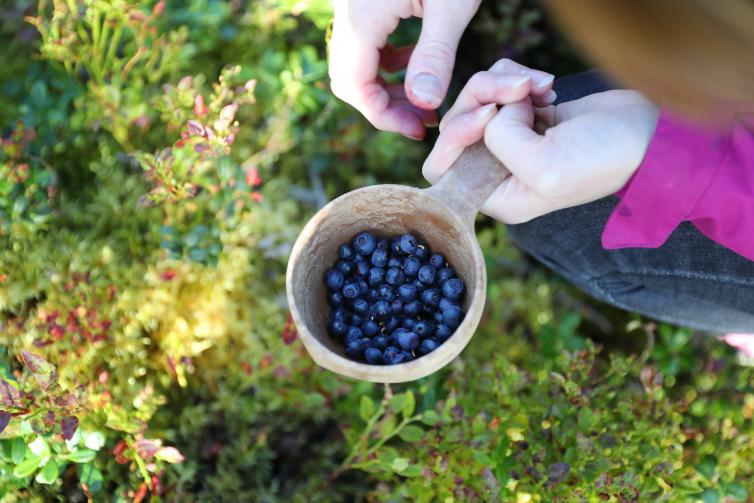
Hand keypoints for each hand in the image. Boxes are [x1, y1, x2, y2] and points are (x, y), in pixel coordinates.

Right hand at [329, 0, 481, 139]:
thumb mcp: (453, 4)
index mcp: (360, 18)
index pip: (355, 87)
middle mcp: (345, 12)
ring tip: (425, 97)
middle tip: (423, 119)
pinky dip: (386, 62)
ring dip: (385, 85)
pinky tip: (418, 60)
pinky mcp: (363, 1)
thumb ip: (436, 54)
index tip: (420, 130)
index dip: (385, 116)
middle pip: (349, 79)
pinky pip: (364, 43)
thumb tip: (423, 104)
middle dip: (384, 106)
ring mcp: (351, 5)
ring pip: (355, 63)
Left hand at [423, 65, 659, 223]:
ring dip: (503, 83)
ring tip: (538, 86)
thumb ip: (502, 143)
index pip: (440, 168)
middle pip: (456, 126)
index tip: (489, 116)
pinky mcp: (527, 115)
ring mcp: (512, 141)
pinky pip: (500, 87)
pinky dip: (517, 77)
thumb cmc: (605, 158)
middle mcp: (498, 170)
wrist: (650, 133)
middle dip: (480, 97)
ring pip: (478, 100)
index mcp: (497, 195)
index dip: (453, 136)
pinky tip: (545, 86)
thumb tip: (489, 116)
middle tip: (517, 88)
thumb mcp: (548, 166)